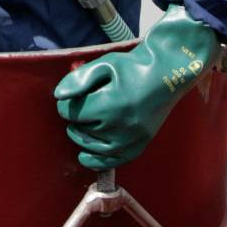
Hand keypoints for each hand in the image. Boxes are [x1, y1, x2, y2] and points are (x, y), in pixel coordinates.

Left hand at [54, 4, 219, 168]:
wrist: (167, 73)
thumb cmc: (133, 66)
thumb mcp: (104, 64)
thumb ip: (79, 79)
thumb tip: (59, 96)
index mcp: (109, 104)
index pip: (73, 113)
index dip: (66, 105)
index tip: (70, 98)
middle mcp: (121, 126)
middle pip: (83, 131)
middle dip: (75, 120)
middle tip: (79, 108)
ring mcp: (133, 138)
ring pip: (95, 148)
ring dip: (82, 139)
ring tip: (80, 127)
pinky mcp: (142, 143)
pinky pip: (116, 160)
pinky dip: (98, 161)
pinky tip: (86, 157)